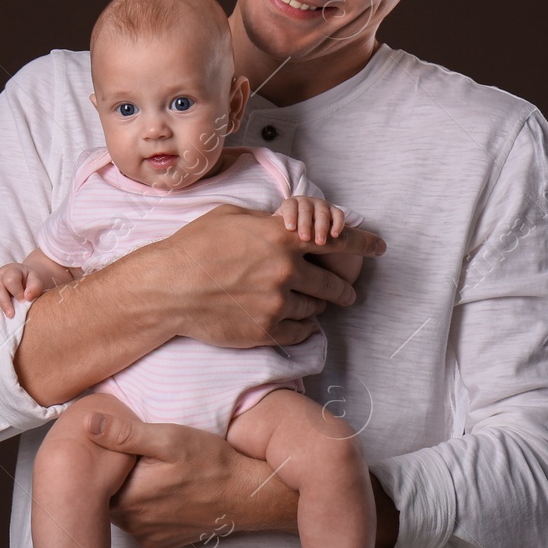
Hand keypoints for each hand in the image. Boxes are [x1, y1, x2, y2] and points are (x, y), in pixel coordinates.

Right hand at [0, 263, 43, 323]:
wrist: (22, 278)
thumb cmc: (29, 281)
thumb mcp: (36, 280)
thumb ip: (35, 287)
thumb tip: (27, 297)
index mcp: (11, 271)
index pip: (10, 280)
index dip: (16, 291)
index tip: (24, 301)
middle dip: (3, 303)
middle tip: (10, 315)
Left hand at [87, 410, 296, 547]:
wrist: (246, 494)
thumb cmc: (210, 462)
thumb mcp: (169, 438)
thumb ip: (125, 434)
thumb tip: (87, 424)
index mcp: (128, 497)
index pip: (95, 480)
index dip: (100, 461)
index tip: (113, 447)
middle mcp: (133, 523)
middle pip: (107, 496)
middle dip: (113, 478)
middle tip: (132, 457)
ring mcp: (146, 536)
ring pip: (121, 511)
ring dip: (128, 493)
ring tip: (145, 472)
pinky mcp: (160, 543)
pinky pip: (139, 524)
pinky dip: (144, 509)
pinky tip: (160, 491)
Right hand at [151, 204, 384, 348]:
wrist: (168, 288)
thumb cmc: (194, 247)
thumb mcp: (232, 217)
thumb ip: (267, 223)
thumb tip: (286, 223)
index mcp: (280, 236)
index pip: (337, 239)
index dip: (363, 243)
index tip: (380, 247)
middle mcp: (285, 269)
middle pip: (332, 282)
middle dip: (342, 288)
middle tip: (346, 292)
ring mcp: (277, 302)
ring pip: (315, 307)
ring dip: (314, 305)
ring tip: (303, 303)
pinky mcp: (267, 329)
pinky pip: (300, 330)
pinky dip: (300, 326)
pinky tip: (289, 320)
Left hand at [275, 195, 345, 243]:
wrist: (309, 226)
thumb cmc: (289, 230)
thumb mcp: (279, 229)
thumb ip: (272, 231)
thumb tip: (258, 240)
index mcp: (291, 204)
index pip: (289, 206)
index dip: (290, 215)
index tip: (289, 228)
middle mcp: (306, 202)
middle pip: (306, 209)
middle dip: (305, 224)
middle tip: (304, 239)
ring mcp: (321, 205)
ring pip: (322, 212)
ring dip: (321, 227)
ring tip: (320, 242)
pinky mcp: (335, 211)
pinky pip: (338, 215)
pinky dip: (338, 224)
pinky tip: (335, 235)